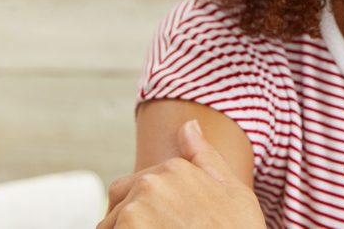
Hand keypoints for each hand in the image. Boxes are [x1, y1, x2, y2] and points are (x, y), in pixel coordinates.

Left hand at [98, 119, 264, 228]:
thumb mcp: (233, 192)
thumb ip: (205, 157)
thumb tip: (188, 126)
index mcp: (175, 169)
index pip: (134, 188)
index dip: (149, 213)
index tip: (168, 225)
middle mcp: (150, 184)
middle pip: (116, 208)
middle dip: (128, 224)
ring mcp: (133, 211)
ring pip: (110, 227)